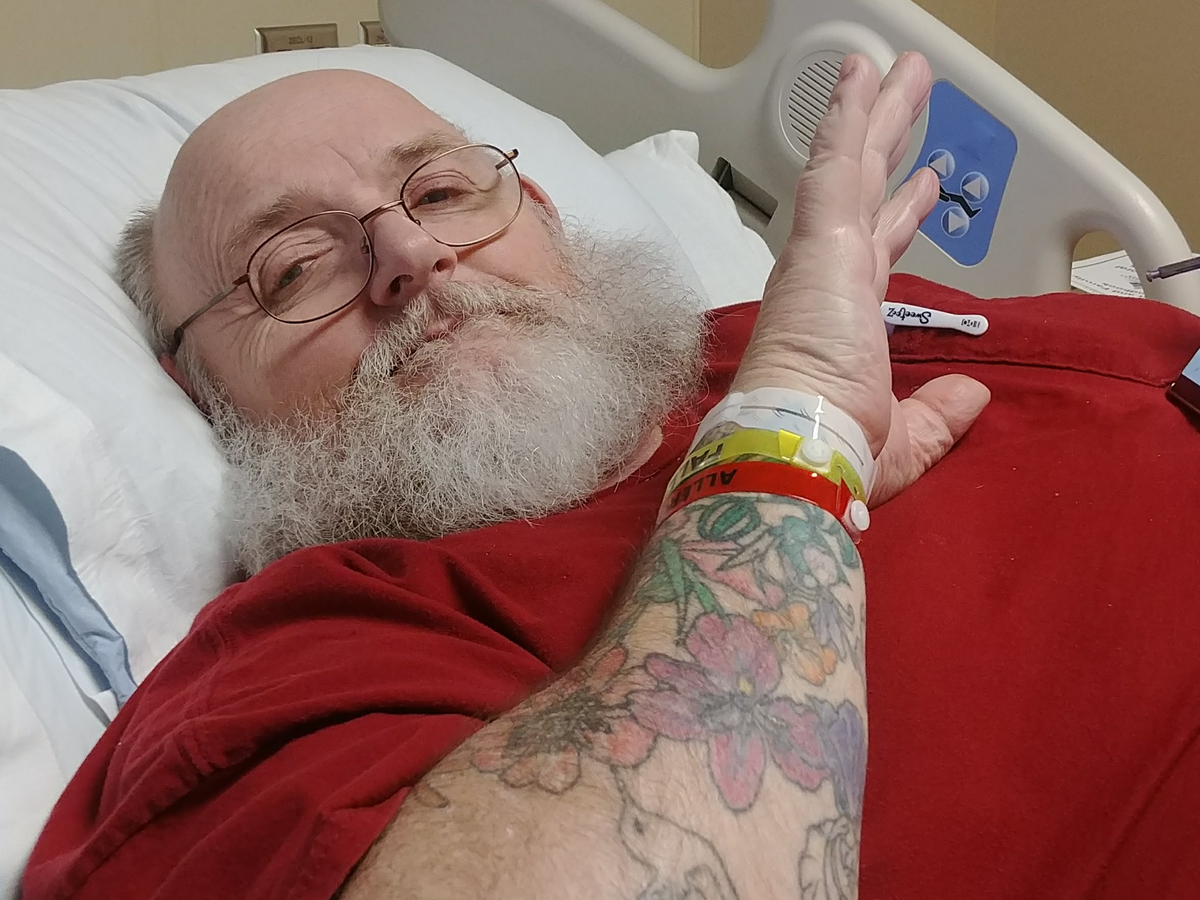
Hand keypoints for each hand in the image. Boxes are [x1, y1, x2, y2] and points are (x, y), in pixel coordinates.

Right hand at [730, 52, 989, 503]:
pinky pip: (833, 163)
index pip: (876, 252)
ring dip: (873, 115)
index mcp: (843, 321)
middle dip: (889, 145)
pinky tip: (861, 76)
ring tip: (895, 68)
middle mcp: (827, 280)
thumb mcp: (906, 438)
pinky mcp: (819, 240)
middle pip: (866, 193)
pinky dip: (846, 118)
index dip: (900, 216)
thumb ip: (940, 413)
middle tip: (906, 99)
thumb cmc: (834, 451)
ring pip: (851, 166)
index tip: (921, 188)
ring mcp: (820, 255)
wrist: (797, 448)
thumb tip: (973, 394)